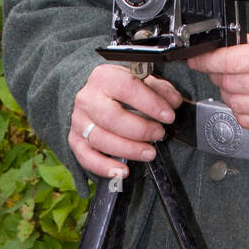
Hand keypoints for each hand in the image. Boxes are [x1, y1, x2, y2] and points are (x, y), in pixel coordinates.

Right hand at [69, 62, 183, 178]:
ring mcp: (79, 120)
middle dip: (140, 130)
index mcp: (104, 77)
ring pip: (100, 139)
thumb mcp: (141, 81)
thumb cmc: (122, 88)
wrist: (93, 94)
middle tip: (159, 134)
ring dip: (128, 150)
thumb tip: (174, 103)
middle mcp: (87, 98)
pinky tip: (123, 171)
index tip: (168, 116)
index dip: (150, 103)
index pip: (127, 88)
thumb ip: (160, 90)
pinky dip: (105, 168)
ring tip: (149, 153)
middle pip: (111, 118)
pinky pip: (86, 157)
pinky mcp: (74, 139)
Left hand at [186, 34, 248, 139]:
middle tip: (222, 70)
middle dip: (218, 75)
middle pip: (226, 82)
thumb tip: (224, 44)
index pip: (228, 60)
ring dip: (230, 93)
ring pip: (232, 102)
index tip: (197, 60)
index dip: (206, 60)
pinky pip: (244, 119)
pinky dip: (241, 110)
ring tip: (243, 86)